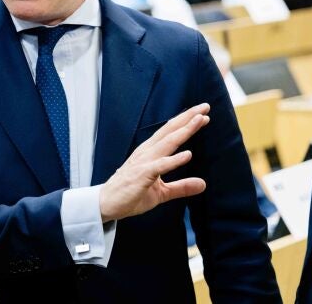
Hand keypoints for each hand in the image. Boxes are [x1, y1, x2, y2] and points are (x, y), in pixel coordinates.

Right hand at [98, 104, 209, 221]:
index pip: (170, 133)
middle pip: (170, 131)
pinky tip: (188, 155)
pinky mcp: (142, 175)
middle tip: (205, 107)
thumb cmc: (131, 194)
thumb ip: (181, 187)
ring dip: (184, 130)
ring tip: (199, 120)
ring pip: (167, 143)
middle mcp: (147, 152)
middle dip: (188, 118)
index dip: (187, 122)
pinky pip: (160, 166)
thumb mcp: (162, 192)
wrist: (107, 204)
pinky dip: (174, 160)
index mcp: (151, 152)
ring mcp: (144, 162)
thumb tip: (203, 184)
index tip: (203, 114)